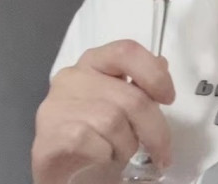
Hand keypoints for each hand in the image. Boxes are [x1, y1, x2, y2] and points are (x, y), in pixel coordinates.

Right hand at [31, 40, 175, 183]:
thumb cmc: (94, 128)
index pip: (127, 51)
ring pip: (113, 122)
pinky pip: (93, 144)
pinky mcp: (48, 136)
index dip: (154, 73)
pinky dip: (107, 155)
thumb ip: (138, 81)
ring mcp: (58, 105)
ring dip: (127, 145)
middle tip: (162, 152)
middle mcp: (73, 76)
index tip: (168, 98)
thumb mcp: (120, 99)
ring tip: (123, 153)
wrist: (61, 165)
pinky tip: (103, 157)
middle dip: (154, 129)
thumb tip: (162, 64)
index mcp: (94, 61)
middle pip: (130, 97)